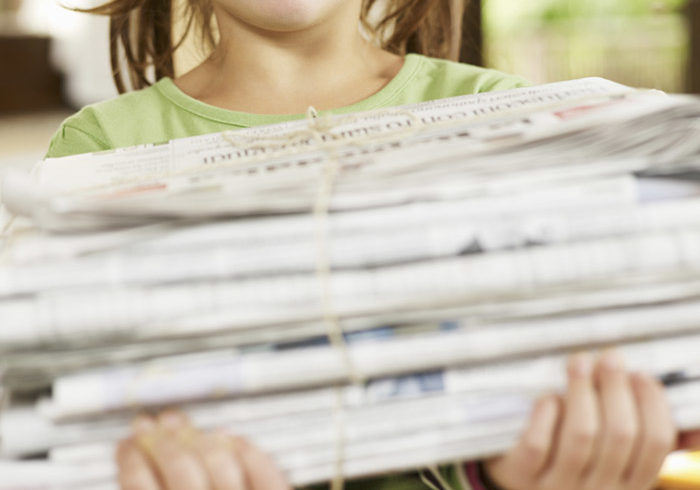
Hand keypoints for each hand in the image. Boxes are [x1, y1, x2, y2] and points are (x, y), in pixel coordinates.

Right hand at [117, 410, 290, 489]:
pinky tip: (231, 438)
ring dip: (198, 438)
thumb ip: (150, 488)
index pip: (139, 488)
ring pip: (219, 462)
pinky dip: (246, 450)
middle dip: (160, 441)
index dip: (130, 461)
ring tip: (181, 425)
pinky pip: (263, 470)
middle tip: (147, 425)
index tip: (125, 445)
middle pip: (180, 469)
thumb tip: (139, 470)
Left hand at [483, 351, 676, 489]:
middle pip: (619, 434)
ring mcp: (558, 486)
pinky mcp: (522, 476)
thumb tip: (692, 423)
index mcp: (630, 483)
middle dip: (616, 388)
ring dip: (582, 391)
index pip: (656, 443)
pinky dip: (545, 414)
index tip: (641, 374)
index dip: (652, 404)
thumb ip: (645, 437)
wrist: (521, 486)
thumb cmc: (572, 459)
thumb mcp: (613, 459)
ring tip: (579, 361)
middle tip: (609, 357)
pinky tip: (547, 397)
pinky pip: (538, 445)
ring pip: (581, 436)